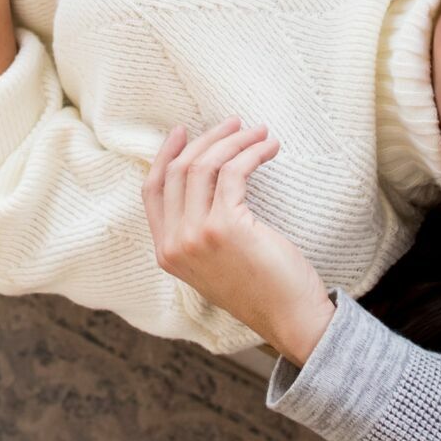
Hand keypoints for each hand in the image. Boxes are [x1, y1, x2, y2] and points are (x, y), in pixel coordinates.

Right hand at [142, 118, 335, 364]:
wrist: (290, 318)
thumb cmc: (261, 287)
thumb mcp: (214, 260)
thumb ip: (197, 228)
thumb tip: (204, 174)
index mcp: (167, 252)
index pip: (151, 191)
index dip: (164, 156)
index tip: (182, 130)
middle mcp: (175, 244)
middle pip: (177, 171)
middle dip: (206, 139)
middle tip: (234, 122)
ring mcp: (196, 236)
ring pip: (203, 166)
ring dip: (233, 140)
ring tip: (258, 131)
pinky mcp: (224, 227)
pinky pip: (232, 172)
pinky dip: (251, 152)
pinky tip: (269, 147)